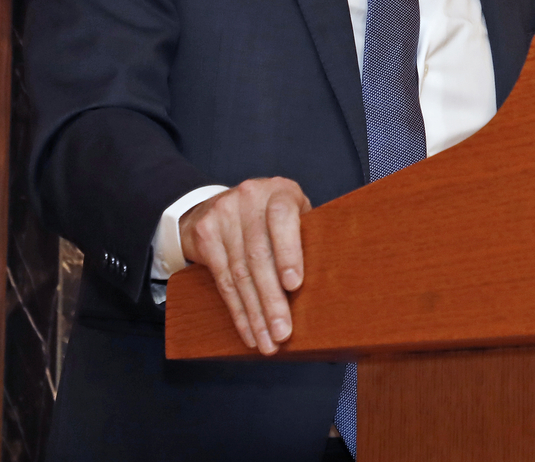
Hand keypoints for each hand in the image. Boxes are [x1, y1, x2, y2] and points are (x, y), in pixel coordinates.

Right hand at [179, 177, 310, 353]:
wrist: (217, 204)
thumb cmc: (271, 216)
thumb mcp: (292, 214)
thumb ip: (306, 236)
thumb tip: (329, 281)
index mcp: (280, 191)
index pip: (283, 218)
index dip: (289, 252)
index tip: (294, 285)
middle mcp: (250, 197)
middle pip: (259, 256)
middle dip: (272, 299)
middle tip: (283, 333)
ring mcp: (223, 214)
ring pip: (240, 274)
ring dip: (256, 314)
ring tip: (268, 342)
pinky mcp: (205, 234)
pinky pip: (222, 280)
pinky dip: (238, 311)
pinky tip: (249, 332)